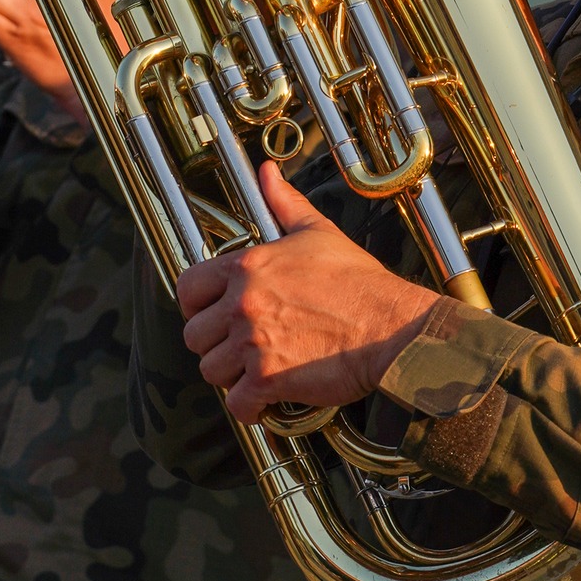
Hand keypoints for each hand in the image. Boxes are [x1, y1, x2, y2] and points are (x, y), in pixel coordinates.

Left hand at [177, 163, 438, 421]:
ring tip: (261, 370)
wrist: (392, 327)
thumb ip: (285, 204)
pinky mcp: (268, 378)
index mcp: (249, 265)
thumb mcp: (320, 232)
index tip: (214, 316)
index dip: (196, 306)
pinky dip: (251, 408)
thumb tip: (267, 172)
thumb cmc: (361, 282)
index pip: (188, 288)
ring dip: (232, 376)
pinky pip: (237, 404)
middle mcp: (244, 302)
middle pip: (194, 335)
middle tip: (245, 347)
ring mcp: (253, 342)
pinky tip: (269, 399)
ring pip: (211, 371)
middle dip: (216, 345)